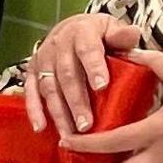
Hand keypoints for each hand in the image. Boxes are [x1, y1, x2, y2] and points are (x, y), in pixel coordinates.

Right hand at [23, 13, 146, 137]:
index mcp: (81, 32)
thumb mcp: (113, 28)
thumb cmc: (98, 34)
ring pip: (49, 88)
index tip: (101, 87)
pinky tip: (41, 128)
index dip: (93, 68)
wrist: (71, 28)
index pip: (87, 50)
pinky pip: (30, 93)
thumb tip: (131, 35)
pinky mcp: (32, 73)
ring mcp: (43, 60)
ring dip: (58, 112)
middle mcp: (58, 45)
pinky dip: (34, 111)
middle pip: (66, 75)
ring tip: (70, 134)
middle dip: (76, 101)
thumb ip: (122, 35)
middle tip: (86, 124)